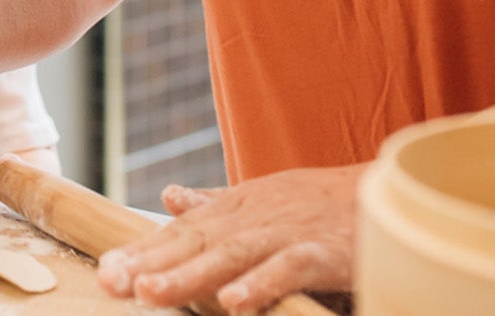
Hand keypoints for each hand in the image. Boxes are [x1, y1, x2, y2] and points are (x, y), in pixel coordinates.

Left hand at [95, 165, 360, 312]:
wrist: (389, 192)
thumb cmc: (322, 203)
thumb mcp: (262, 199)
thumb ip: (215, 204)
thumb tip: (169, 197)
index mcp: (235, 209)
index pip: (179, 233)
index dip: (140, 251)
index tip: (105, 272)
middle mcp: (254, 217)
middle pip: (194, 241)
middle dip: (148, 263)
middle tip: (108, 282)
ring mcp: (288, 232)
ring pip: (231, 254)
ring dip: (191, 274)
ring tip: (151, 292)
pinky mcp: (324, 251)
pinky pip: (289, 268)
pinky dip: (262, 283)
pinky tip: (234, 302)